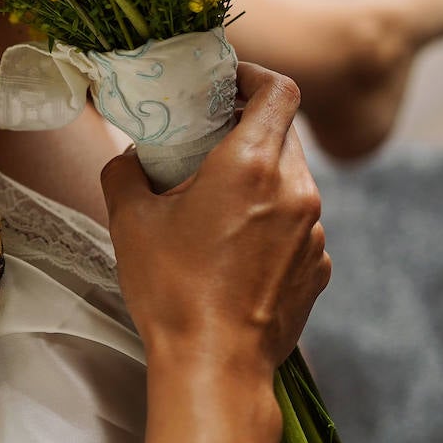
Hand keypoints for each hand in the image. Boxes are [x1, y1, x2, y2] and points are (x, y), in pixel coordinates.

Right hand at [100, 62, 330, 382]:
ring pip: (291, 180)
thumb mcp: (129, 221)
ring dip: (257, 178)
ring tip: (215, 203)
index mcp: (252, 165)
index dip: (253, 76)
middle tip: (206, 141)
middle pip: (282, 133)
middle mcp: (296, 190)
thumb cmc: (171, 291)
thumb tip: (130, 157)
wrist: (214, 366)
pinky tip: (233, 248)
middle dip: (246, 129)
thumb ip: (125, 172)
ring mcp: (314, 232)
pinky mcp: (318, 266)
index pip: (279, 90)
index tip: (225, 84)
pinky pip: (297, 223)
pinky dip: (270, 220)